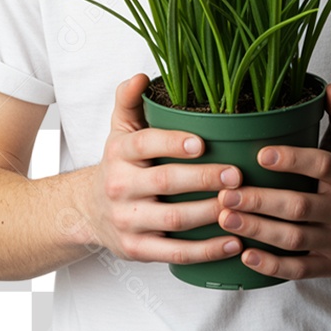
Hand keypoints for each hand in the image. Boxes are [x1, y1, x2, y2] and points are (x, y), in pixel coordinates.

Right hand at [79, 74, 244, 264]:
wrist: (89, 210)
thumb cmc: (119, 165)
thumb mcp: (119, 130)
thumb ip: (129, 100)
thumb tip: (140, 76)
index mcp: (119, 153)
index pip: (145, 144)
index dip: (173, 143)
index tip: (203, 143)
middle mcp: (120, 187)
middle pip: (165, 183)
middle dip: (203, 178)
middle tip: (236, 174)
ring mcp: (129, 221)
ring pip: (174, 220)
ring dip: (210, 214)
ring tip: (241, 204)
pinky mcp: (138, 250)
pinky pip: (176, 254)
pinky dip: (207, 251)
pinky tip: (233, 242)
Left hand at [216, 84, 330, 280]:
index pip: (321, 165)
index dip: (292, 160)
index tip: (260, 154)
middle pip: (300, 206)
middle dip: (260, 201)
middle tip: (226, 193)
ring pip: (294, 239)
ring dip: (258, 230)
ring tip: (225, 218)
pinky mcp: (330, 266)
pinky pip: (298, 270)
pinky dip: (271, 265)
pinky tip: (245, 255)